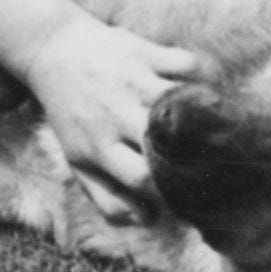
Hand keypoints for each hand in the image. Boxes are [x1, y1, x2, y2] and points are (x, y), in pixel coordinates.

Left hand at [6, 12, 194, 217]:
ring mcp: (132, 80)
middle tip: (212, 163)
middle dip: (192, 156)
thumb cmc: (72, 115)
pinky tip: (210, 91)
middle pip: (164, 141)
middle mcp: (116, 113)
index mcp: (100, 146)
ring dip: (205, 115)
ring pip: (182, 101)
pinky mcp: (144, 51)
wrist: (53, 50)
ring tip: (217, 129)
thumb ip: (109, 198)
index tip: (188, 194)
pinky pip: (188, 64)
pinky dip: (207, 76)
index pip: (142, 177)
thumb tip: (150, 220)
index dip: (170, 190)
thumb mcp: (78, 161)